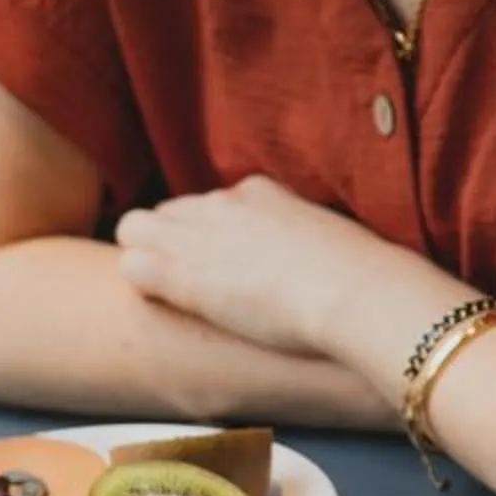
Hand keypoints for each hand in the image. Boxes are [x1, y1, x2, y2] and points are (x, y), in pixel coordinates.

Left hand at [113, 176, 388, 358]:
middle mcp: (221, 204)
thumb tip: (314, 260)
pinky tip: (161, 303)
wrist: (356, 292)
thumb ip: (305, 240)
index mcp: (258, 191)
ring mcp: (197, 234)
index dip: (205, 235)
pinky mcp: (181, 271)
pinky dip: (141, 284)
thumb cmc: (363, 279)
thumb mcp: (332, 241)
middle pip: (166, 212)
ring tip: (167, 291)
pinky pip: (132, 265)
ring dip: (145, 256)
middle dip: (168, 242)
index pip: (207, 204)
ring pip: (135, 228)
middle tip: (187, 281)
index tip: (221, 263)